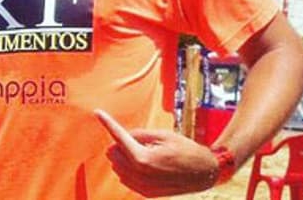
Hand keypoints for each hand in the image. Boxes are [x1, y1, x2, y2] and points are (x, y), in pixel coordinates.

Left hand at [94, 109, 219, 196]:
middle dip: (119, 143)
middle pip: (113, 153)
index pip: (119, 137)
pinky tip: (144, 164)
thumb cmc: (186, 150)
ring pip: (117, 167)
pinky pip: (125, 178)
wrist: (204, 173)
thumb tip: (122, 136)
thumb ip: (139, 134)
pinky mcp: (145, 193)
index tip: (98, 112)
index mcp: (143, 158)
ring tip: (146, 152)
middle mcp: (139, 175)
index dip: (108, 123)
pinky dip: (128, 168)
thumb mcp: (163, 135)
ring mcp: (142, 187)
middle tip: (138, 140)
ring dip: (123, 157)